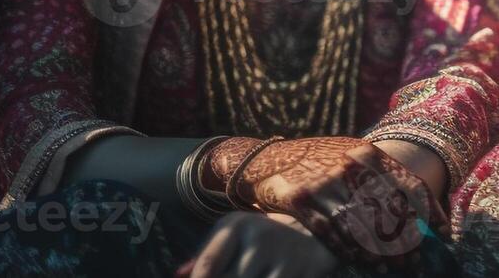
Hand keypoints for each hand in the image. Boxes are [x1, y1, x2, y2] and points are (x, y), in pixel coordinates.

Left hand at [177, 212, 336, 277]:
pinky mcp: (306, 271)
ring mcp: (286, 256)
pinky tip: (271, 277)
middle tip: (241, 275)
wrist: (319, 227)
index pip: (208, 265)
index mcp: (237, 226)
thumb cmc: (265, 238)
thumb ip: (207, 256)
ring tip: (256, 275)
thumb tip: (179, 275)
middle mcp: (261, 238)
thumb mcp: (236, 237)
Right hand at [208, 136, 440, 265]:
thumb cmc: (319, 160)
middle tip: (415, 260)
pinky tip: (359, 261)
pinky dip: (347, 248)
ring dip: (378, 249)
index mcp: (369, 154)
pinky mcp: (300, 199)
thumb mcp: (353, 156)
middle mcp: (350, 166)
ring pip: (361, 222)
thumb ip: (381, 175)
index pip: (409, 184)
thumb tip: (419, 205)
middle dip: (404, 238)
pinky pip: (329, 230)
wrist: (268, 158)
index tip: (442, 233)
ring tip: (392, 267)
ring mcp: (325, 182)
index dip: (429, 211)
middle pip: (388, 208)